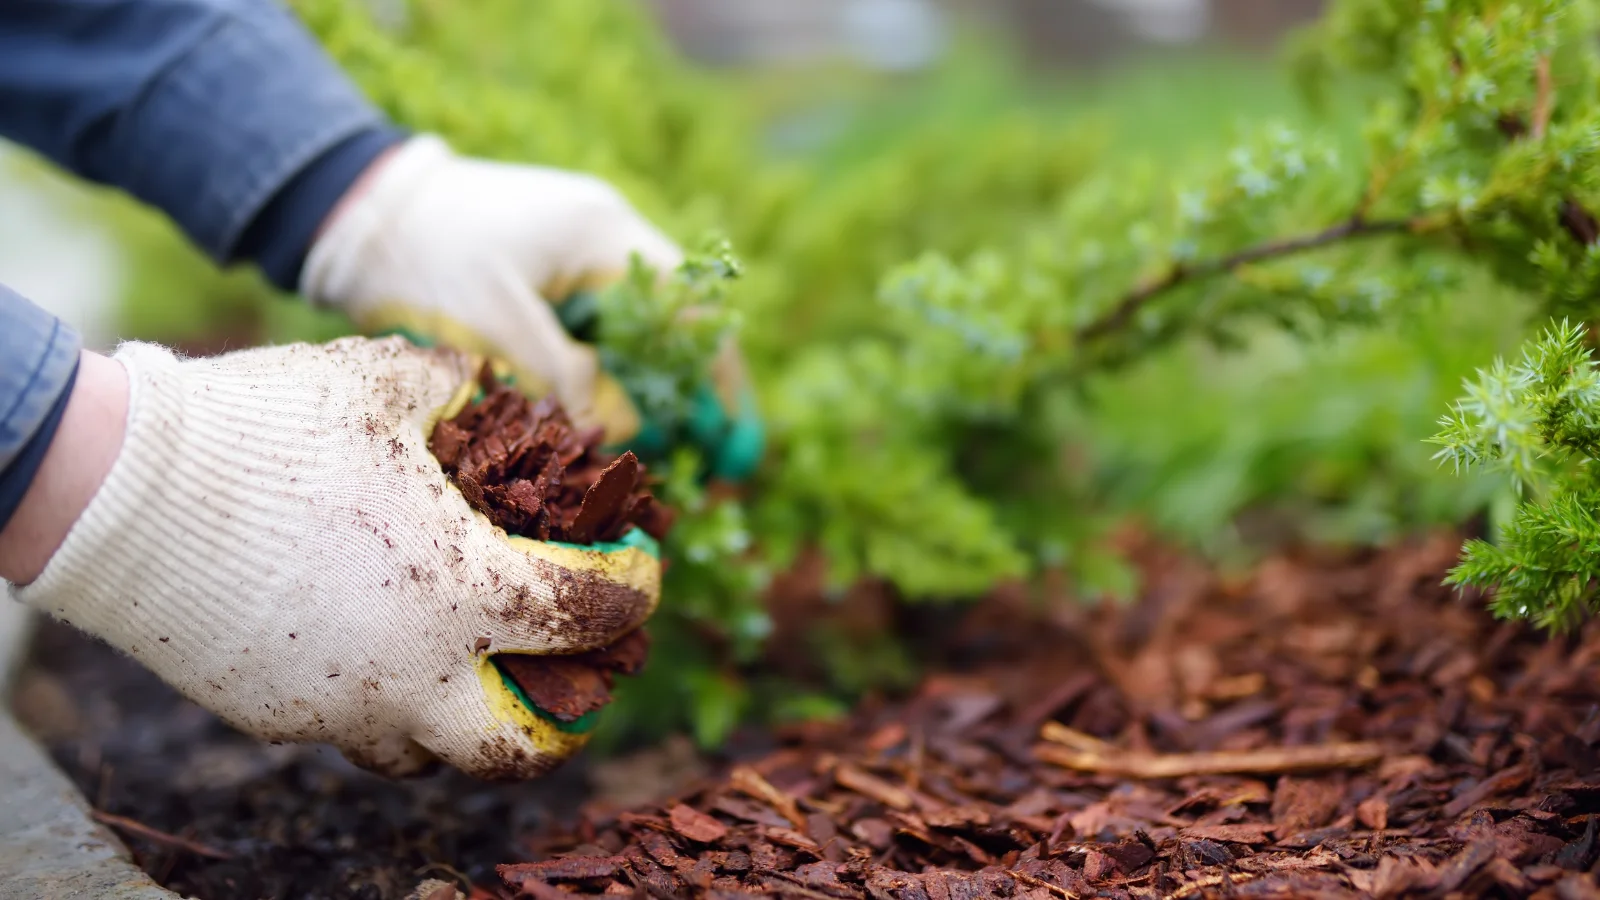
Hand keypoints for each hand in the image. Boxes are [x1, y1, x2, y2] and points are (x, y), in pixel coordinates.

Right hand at [11, 337, 659, 779]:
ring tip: (470, 673)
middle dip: (566, 721)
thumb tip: (488, 384)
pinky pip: (349, 727)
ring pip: (426, 754)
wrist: (122, 492)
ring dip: (464, 719)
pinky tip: (376, 648)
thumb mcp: (384, 384)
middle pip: (521, 747)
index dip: (635, 588)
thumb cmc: (269, 429)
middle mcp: (416, 671)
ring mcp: (342, 705)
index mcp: (466, 590)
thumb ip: (456, 387)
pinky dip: (381, 700)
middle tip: (577, 680)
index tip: (641, 570)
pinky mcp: (277, 715)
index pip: (589, 613)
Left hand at [302, 135, 763, 481]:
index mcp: (603, 233)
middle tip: (718, 465)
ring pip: (637, 336)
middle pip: (675, 325)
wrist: (351, 212)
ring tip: (678, 462)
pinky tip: (619, 432)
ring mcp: (575, 255)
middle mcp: (603, 237)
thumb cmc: (420, 259)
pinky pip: (597, 336)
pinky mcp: (545, 278)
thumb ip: (564, 379)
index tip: (732, 441)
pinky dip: (613, 382)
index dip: (720, 378)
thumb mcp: (494, 325)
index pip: (691, 308)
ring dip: (657, 395)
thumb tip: (625, 430)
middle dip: (699, 396)